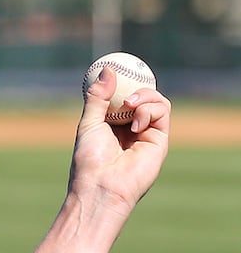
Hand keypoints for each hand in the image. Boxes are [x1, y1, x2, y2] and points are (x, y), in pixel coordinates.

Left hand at [69, 65, 170, 220]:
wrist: (102, 185)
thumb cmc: (90, 159)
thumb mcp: (89, 123)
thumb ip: (97, 97)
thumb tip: (108, 69)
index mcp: (111, 125)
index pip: (121, 97)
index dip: (121, 82)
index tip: (115, 67)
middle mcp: (130, 128)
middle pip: (141, 96)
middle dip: (135, 86)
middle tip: (124, 84)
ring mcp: (147, 133)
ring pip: (156, 100)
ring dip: (144, 96)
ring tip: (129, 105)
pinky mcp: (160, 139)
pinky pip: (162, 111)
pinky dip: (150, 109)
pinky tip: (136, 122)